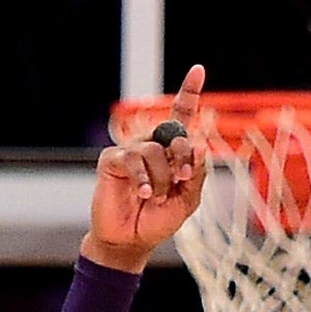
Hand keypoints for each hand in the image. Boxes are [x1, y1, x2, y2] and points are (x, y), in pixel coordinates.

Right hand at [82, 65, 208, 271]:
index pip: (181, 116)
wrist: (131, 241)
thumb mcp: (188, 201)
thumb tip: (198, 142)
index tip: (199, 70)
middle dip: (182, 155)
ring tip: (157, 197)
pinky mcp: (112, 161)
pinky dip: (143, 178)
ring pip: (155, 149)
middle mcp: (151, 145)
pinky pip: (132, 160)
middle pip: (174, 131)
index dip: (189, 92)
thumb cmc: (158, 220)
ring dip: (162, 177)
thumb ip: (196, 174)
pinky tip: (145, 194)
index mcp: (171, 152)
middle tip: (182, 179)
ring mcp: (130, 151)